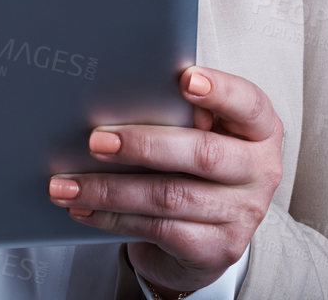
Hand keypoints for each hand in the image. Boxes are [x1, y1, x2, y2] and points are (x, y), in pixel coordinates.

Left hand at [46, 66, 282, 294]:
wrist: (206, 236)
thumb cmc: (195, 166)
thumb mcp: (199, 133)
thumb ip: (178, 113)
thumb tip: (117, 94)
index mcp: (260, 129)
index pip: (249, 104)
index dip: (220, 91)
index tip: (184, 79)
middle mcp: (260, 170)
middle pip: (202, 153)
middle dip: (143, 145)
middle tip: (95, 141)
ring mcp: (242, 213)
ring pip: (170, 196)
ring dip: (110, 189)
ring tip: (67, 183)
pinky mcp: (217, 248)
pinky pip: (158, 229)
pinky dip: (113, 217)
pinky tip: (84, 208)